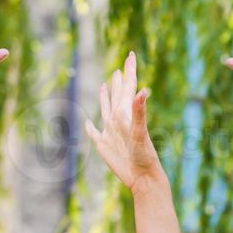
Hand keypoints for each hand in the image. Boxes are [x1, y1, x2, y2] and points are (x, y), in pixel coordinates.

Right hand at [84, 52, 163, 192]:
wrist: (141, 178)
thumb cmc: (143, 156)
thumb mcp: (139, 132)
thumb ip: (139, 112)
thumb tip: (142, 91)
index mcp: (127, 113)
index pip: (129, 87)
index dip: (130, 70)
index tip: (132, 54)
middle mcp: (119, 120)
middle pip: (118, 95)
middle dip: (119, 81)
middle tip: (120, 68)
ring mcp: (111, 131)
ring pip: (106, 108)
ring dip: (106, 96)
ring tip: (105, 83)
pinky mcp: (104, 144)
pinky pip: (94, 132)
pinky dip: (90, 126)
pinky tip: (89, 122)